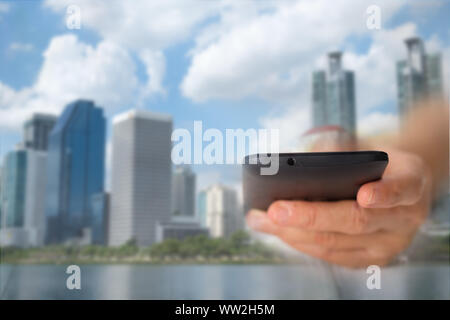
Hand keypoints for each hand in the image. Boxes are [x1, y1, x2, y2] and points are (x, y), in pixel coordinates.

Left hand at [246, 148, 431, 267]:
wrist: (394, 183)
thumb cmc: (374, 161)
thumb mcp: (365, 145)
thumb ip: (341, 148)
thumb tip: (299, 158)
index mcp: (412, 181)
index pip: (403, 189)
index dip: (385, 194)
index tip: (365, 195)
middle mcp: (406, 217)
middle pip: (356, 221)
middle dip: (310, 216)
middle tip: (274, 211)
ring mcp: (389, 244)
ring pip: (337, 243)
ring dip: (293, 233)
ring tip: (261, 221)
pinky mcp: (371, 259)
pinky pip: (332, 255)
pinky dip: (301, 243)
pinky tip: (278, 231)